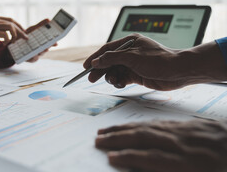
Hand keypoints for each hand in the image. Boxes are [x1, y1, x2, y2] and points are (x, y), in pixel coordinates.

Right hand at [0, 16, 27, 51]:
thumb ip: (0, 29)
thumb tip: (14, 33)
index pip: (11, 20)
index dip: (19, 26)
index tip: (24, 32)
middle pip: (12, 23)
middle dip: (20, 31)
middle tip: (25, 38)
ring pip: (10, 27)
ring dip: (15, 36)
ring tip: (12, 42)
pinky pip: (5, 35)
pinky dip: (7, 40)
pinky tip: (3, 45)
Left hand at [25, 19, 56, 62]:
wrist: (14, 42)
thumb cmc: (25, 35)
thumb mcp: (33, 29)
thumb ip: (40, 25)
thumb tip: (48, 19)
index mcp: (43, 42)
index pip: (50, 43)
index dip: (53, 43)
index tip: (56, 43)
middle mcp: (41, 49)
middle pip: (46, 49)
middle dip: (47, 48)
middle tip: (47, 46)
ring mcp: (36, 54)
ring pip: (40, 54)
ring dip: (41, 53)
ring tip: (40, 50)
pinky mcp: (30, 58)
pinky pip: (33, 59)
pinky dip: (33, 57)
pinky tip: (33, 55)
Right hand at [83, 33, 225, 90]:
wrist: (178, 72)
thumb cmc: (159, 59)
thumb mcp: (132, 57)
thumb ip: (111, 59)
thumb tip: (96, 61)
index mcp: (129, 42)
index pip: (107, 49)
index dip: (95, 57)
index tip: (86, 66)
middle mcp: (130, 52)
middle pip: (109, 61)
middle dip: (100, 70)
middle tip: (91, 78)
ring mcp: (133, 64)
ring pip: (114, 71)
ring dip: (111, 77)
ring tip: (113, 81)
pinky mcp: (137, 75)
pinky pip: (122, 78)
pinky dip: (119, 82)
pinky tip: (120, 84)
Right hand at [95, 120, 226, 171]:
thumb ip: (174, 170)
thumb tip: (147, 166)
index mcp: (193, 163)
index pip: (153, 158)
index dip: (130, 158)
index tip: (111, 158)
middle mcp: (187, 144)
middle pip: (147, 138)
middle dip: (120, 138)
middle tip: (98, 140)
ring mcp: (190, 132)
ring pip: (151, 128)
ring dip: (127, 129)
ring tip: (108, 131)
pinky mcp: (193, 126)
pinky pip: (163, 123)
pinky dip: (144, 124)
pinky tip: (134, 126)